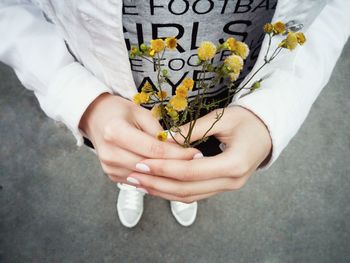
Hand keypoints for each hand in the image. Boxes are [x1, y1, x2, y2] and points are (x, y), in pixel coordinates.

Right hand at [79, 93, 199, 183]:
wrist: (95, 119)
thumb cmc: (120, 111)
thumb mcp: (140, 113)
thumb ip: (158, 132)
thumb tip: (179, 149)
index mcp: (115, 132)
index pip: (153, 149)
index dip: (177, 153)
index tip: (196, 153)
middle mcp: (109, 153)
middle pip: (150, 166)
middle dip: (177, 167)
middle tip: (199, 164)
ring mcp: (109, 168)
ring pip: (146, 178)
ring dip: (168, 176)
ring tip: (189, 172)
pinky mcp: (111, 175)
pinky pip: (139, 181)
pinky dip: (155, 180)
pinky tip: (171, 177)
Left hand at [126, 106, 271, 202]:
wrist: (268, 132)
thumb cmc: (248, 120)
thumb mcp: (223, 118)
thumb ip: (193, 130)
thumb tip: (163, 139)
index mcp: (234, 163)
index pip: (191, 171)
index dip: (164, 168)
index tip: (140, 162)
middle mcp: (232, 181)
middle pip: (187, 189)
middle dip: (157, 183)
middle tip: (132, 175)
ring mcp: (228, 187)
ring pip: (189, 196)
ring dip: (162, 191)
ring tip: (138, 182)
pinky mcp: (222, 186)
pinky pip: (194, 194)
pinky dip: (173, 191)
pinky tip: (156, 185)